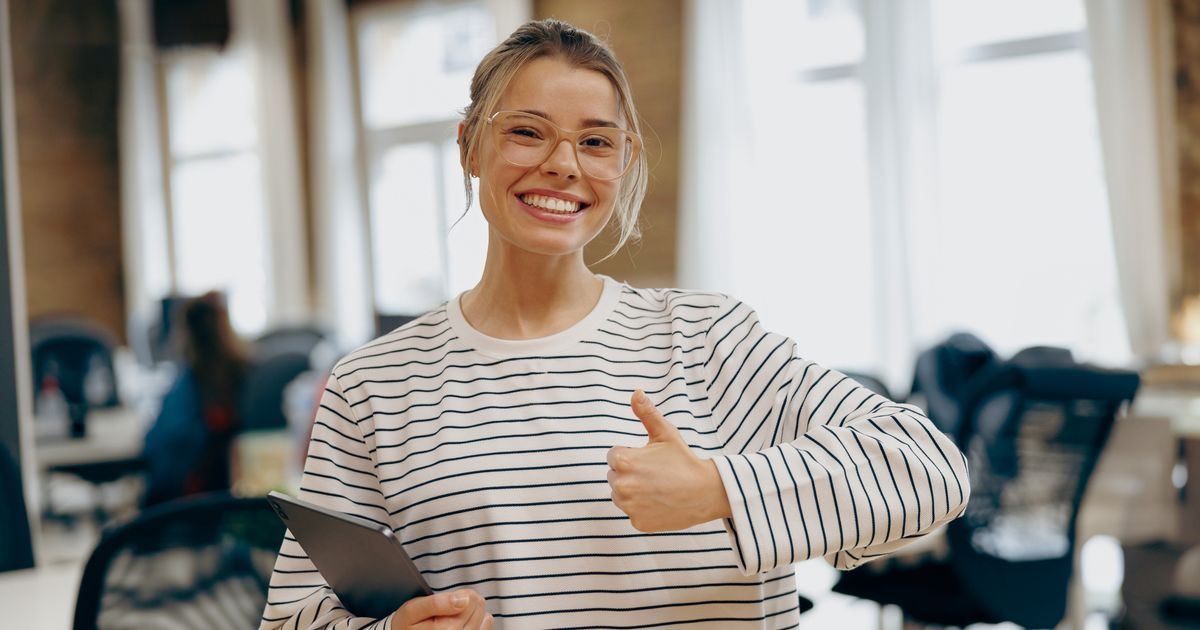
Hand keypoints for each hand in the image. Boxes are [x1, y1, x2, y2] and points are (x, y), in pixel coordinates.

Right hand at [391, 589, 492, 628]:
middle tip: (453, 604)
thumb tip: (463, 600)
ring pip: (484, 617)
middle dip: (468, 600)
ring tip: (459, 612)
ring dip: (475, 611)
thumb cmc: (408, 624)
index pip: (469, 600)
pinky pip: (485, 628)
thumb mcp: (414, 609)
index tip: (450, 598)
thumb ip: (436, 603)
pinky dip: (482, 621)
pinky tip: (470, 620)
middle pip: (477, 607)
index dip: (461, 593)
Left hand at [606, 390, 732, 531]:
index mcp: (623, 462)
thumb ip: (646, 413)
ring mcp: (629, 507)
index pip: (614, 456)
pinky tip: (660, 502)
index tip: (651, 459)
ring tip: (657, 488)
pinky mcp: (638, 523)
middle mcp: (621, 486)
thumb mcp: (665, 433)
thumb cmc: (684, 460)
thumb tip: (635, 393)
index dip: (632, 455)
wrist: (706, 492)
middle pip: (615, 476)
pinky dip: (643, 509)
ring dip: (633, 492)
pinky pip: (633, 513)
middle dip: (631, 473)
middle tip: (656, 474)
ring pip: (621, 496)